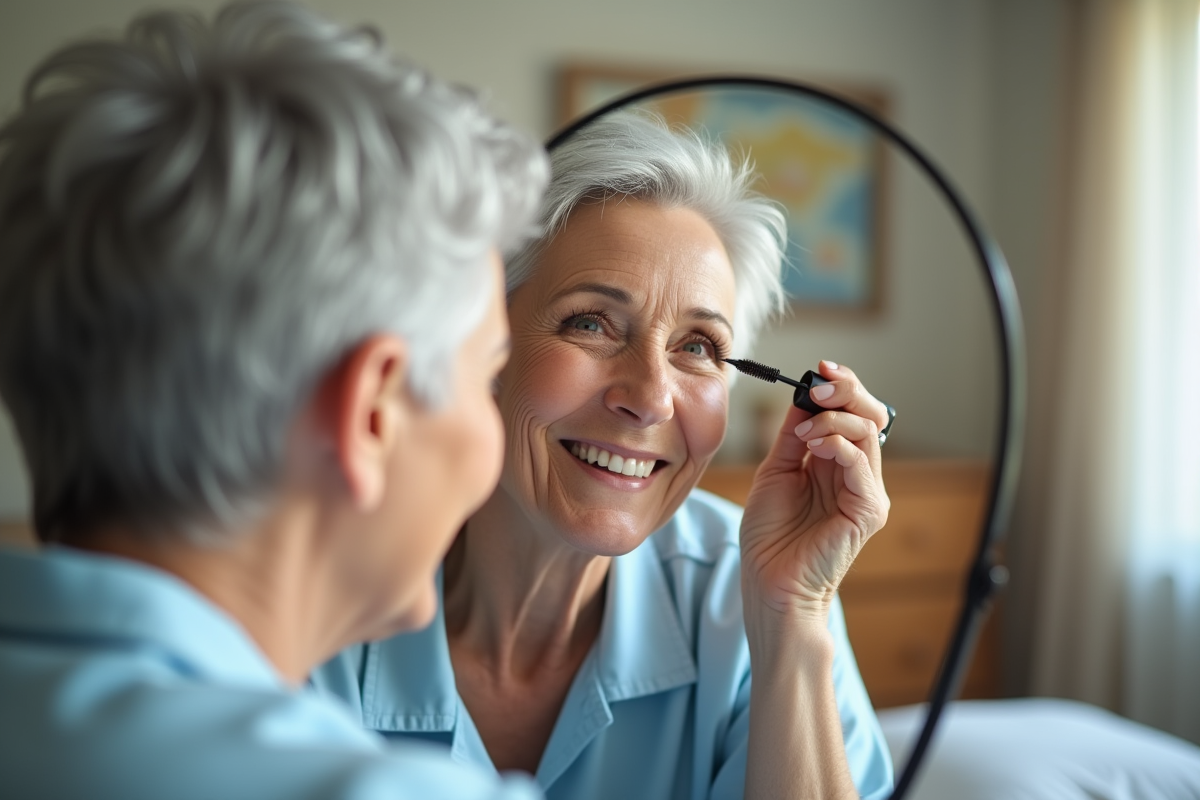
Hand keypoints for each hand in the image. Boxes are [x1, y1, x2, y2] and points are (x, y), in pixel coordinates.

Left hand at [740, 361, 889, 620]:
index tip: (818, 369)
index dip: (840, 386)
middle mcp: (857, 473)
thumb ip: (793, 434)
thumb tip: (803, 394)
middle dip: (846, 390)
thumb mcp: (776, 470)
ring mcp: (866, 491)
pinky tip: (814, 446)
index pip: (852, 412)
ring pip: (868, 431)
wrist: (770, 582)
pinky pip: (862, 462)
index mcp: (836, 462)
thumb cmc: (771, 535)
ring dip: (834, 418)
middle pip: (870, 414)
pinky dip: (838, 443)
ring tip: (804, 431)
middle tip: (820, 384)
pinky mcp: (869, 509)